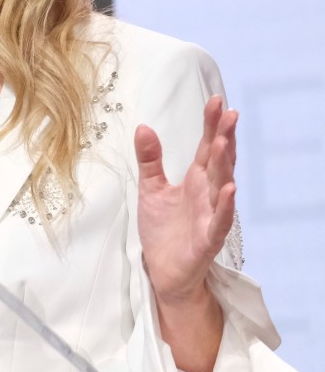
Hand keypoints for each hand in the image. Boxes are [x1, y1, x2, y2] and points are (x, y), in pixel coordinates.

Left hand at [134, 94, 236, 301]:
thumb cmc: (162, 229)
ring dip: (224, 165)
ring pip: (221, 186)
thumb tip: (144, 126)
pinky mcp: (207, 238)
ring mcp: (210, 215)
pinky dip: (224, 206)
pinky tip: (228, 189)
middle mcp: (207, 194)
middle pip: (218, 161)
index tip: (216, 101)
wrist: (162, 269)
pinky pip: (219, 221)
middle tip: (228, 113)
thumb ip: (150, 159)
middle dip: (223, 137)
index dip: (211, 125)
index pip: (206, 148)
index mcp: (196, 180)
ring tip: (225, 141)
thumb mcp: (151, 189)